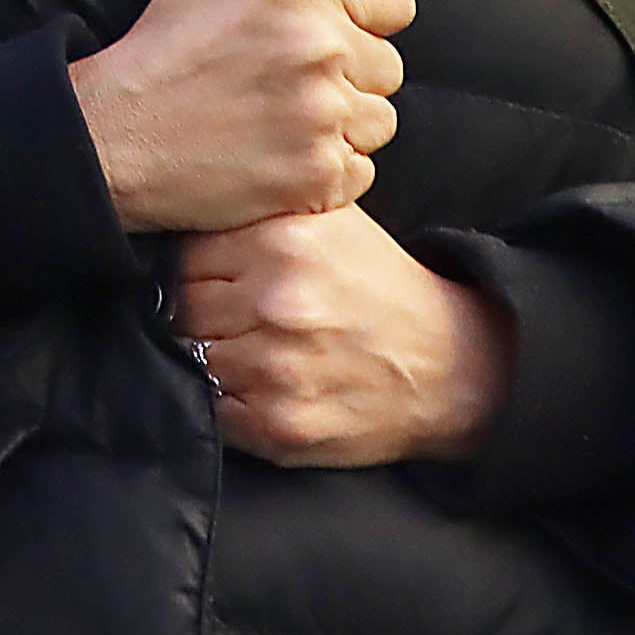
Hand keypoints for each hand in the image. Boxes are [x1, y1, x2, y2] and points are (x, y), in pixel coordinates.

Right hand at [68, 0, 413, 232]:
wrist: (117, 135)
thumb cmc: (162, 42)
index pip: (393, 2)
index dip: (356, 17)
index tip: (315, 30)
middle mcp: (322, 47)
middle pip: (387, 65)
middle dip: (344, 73)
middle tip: (281, 78)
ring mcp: (325, 115)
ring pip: (379, 119)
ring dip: (339, 122)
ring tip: (279, 117)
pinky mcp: (322, 174)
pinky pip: (363, 169)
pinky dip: (327, 170)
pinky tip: (279, 154)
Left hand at [179, 205, 511, 467]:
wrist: (453, 367)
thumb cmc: (379, 286)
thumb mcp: (328, 220)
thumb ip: (258, 208)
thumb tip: (184, 207)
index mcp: (282, 243)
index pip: (183, 255)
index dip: (192, 268)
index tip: (211, 278)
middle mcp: (278, 305)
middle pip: (182, 308)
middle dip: (196, 313)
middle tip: (229, 317)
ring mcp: (277, 370)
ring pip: (191, 358)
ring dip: (208, 357)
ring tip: (247, 349)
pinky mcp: (281, 426)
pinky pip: (212, 410)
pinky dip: (224, 400)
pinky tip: (257, 385)